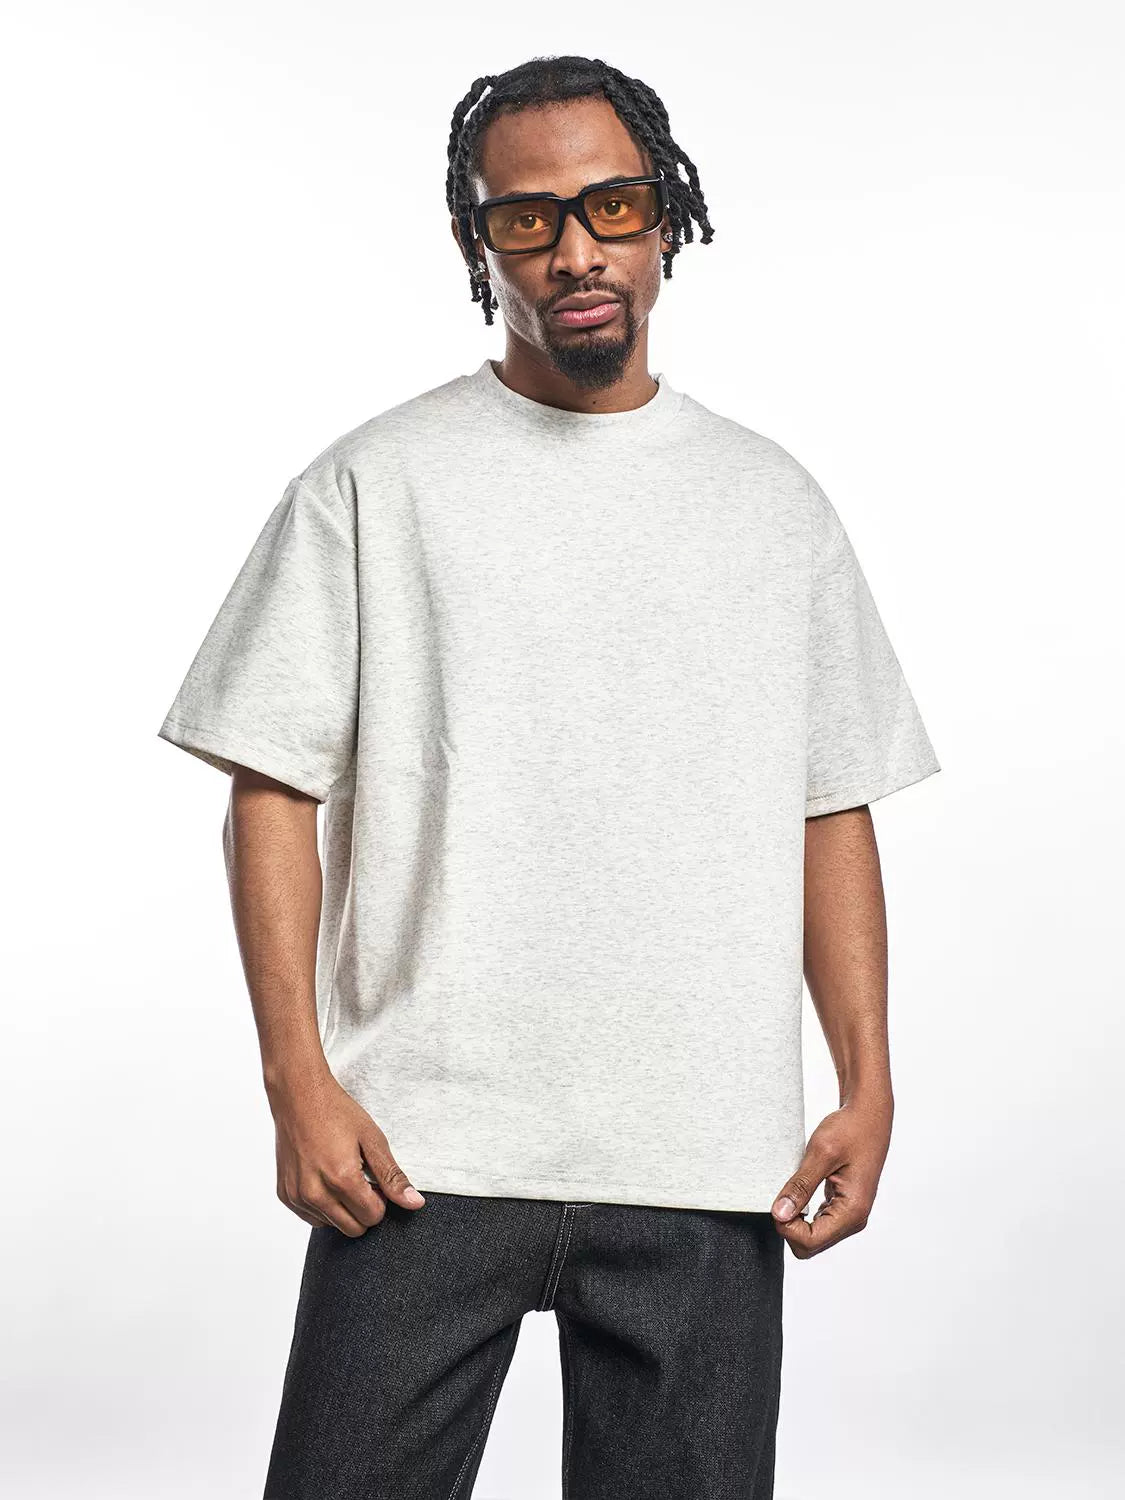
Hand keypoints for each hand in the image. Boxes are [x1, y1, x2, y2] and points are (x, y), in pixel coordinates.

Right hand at [266, 1067, 425, 1235]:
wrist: (299, 1096)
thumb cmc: (337, 1113)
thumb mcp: (372, 1139)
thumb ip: (393, 1176)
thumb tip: (415, 1203)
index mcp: (341, 1179)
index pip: (373, 1217)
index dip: (380, 1200)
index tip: (374, 1180)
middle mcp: (315, 1193)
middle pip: (354, 1229)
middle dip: (363, 1209)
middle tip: (360, 1179)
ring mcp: (297, 1196)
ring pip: (333, 1226)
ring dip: (342, 1208)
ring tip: (340, 1174)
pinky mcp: (285, 1195)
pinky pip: (312, 1218)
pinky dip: (323, 1206)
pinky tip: (323, 1178)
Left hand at [770, 1096, 891, 1257]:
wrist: (869, 1114)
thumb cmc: (850, 1129)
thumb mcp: (821, 1153)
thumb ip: (800, 1186)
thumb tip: (779, 1214)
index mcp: (852, 1211)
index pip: (810, 1242)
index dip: (786, 1227)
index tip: (778, 1200)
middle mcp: (854, 1219)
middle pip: (810, 1245)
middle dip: (790, 1226)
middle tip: (783, 1194)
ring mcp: (850, 1214)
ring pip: (813, 1236)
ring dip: (796, 1219)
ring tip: (792, 1189)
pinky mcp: (843, 1206)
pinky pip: (818, 1223)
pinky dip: (803, 1213)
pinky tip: (800, 1191)